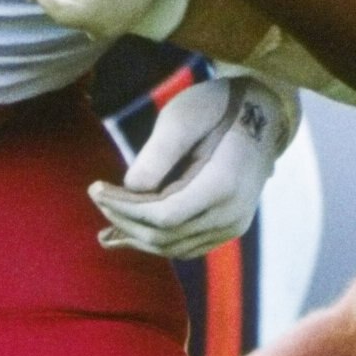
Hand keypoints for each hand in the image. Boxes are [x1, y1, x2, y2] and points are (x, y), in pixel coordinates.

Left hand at [88, 70, 297, 258]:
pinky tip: (128, 236)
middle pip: (166, 235)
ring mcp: (233, 225)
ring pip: (175, 247)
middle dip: (125, 221)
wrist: (261, 114)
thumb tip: (131, 189)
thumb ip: (158, 154)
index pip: (164, 216)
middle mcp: (232, 214)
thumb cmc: (217, 108)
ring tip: (104, 230)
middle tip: (96, 197)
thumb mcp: (183, 116)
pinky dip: (156, 242)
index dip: (124, 209)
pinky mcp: (228, 228)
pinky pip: (187, 246)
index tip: (95, 189)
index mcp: (224, 184)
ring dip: (136, 238)